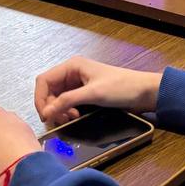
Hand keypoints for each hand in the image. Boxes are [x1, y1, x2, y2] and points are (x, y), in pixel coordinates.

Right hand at [34, 56, 162, 125]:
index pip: (44, 80)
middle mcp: (72, 73)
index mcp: (72, 66)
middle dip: (52, 106)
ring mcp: (78, 83)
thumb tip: (46, 112)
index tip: (45, 116)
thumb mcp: (93, 94)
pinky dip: (67, 111)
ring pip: (57, 98)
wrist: (144, 92)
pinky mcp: (84, 93)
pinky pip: (67, 102)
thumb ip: (68, 101)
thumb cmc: (121, 87)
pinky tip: (76, 116)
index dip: (40, 98)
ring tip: (71, 118)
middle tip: (63, 119)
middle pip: (49, 90)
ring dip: (60, 110)